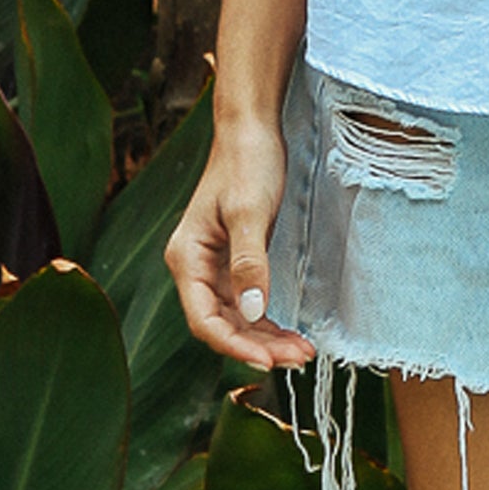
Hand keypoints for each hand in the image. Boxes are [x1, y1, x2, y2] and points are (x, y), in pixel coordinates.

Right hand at [164, 116, 315, 370]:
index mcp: (186, 258)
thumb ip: (250, 262)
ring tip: (302, 352)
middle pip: (222, 325)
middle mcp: (194, 267)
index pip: (204, 320)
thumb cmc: (247, 162)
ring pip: (236, 318)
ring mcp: (214, 266)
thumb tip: (253, 313)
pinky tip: (289, 334)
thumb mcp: (249, 210)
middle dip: (258, 346)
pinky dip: (266, 321)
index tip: (268, 361)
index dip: (235, 346)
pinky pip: (247, 302)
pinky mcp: (234, 261)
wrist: (252, 129)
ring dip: (266, 338)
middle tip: (299, 358)